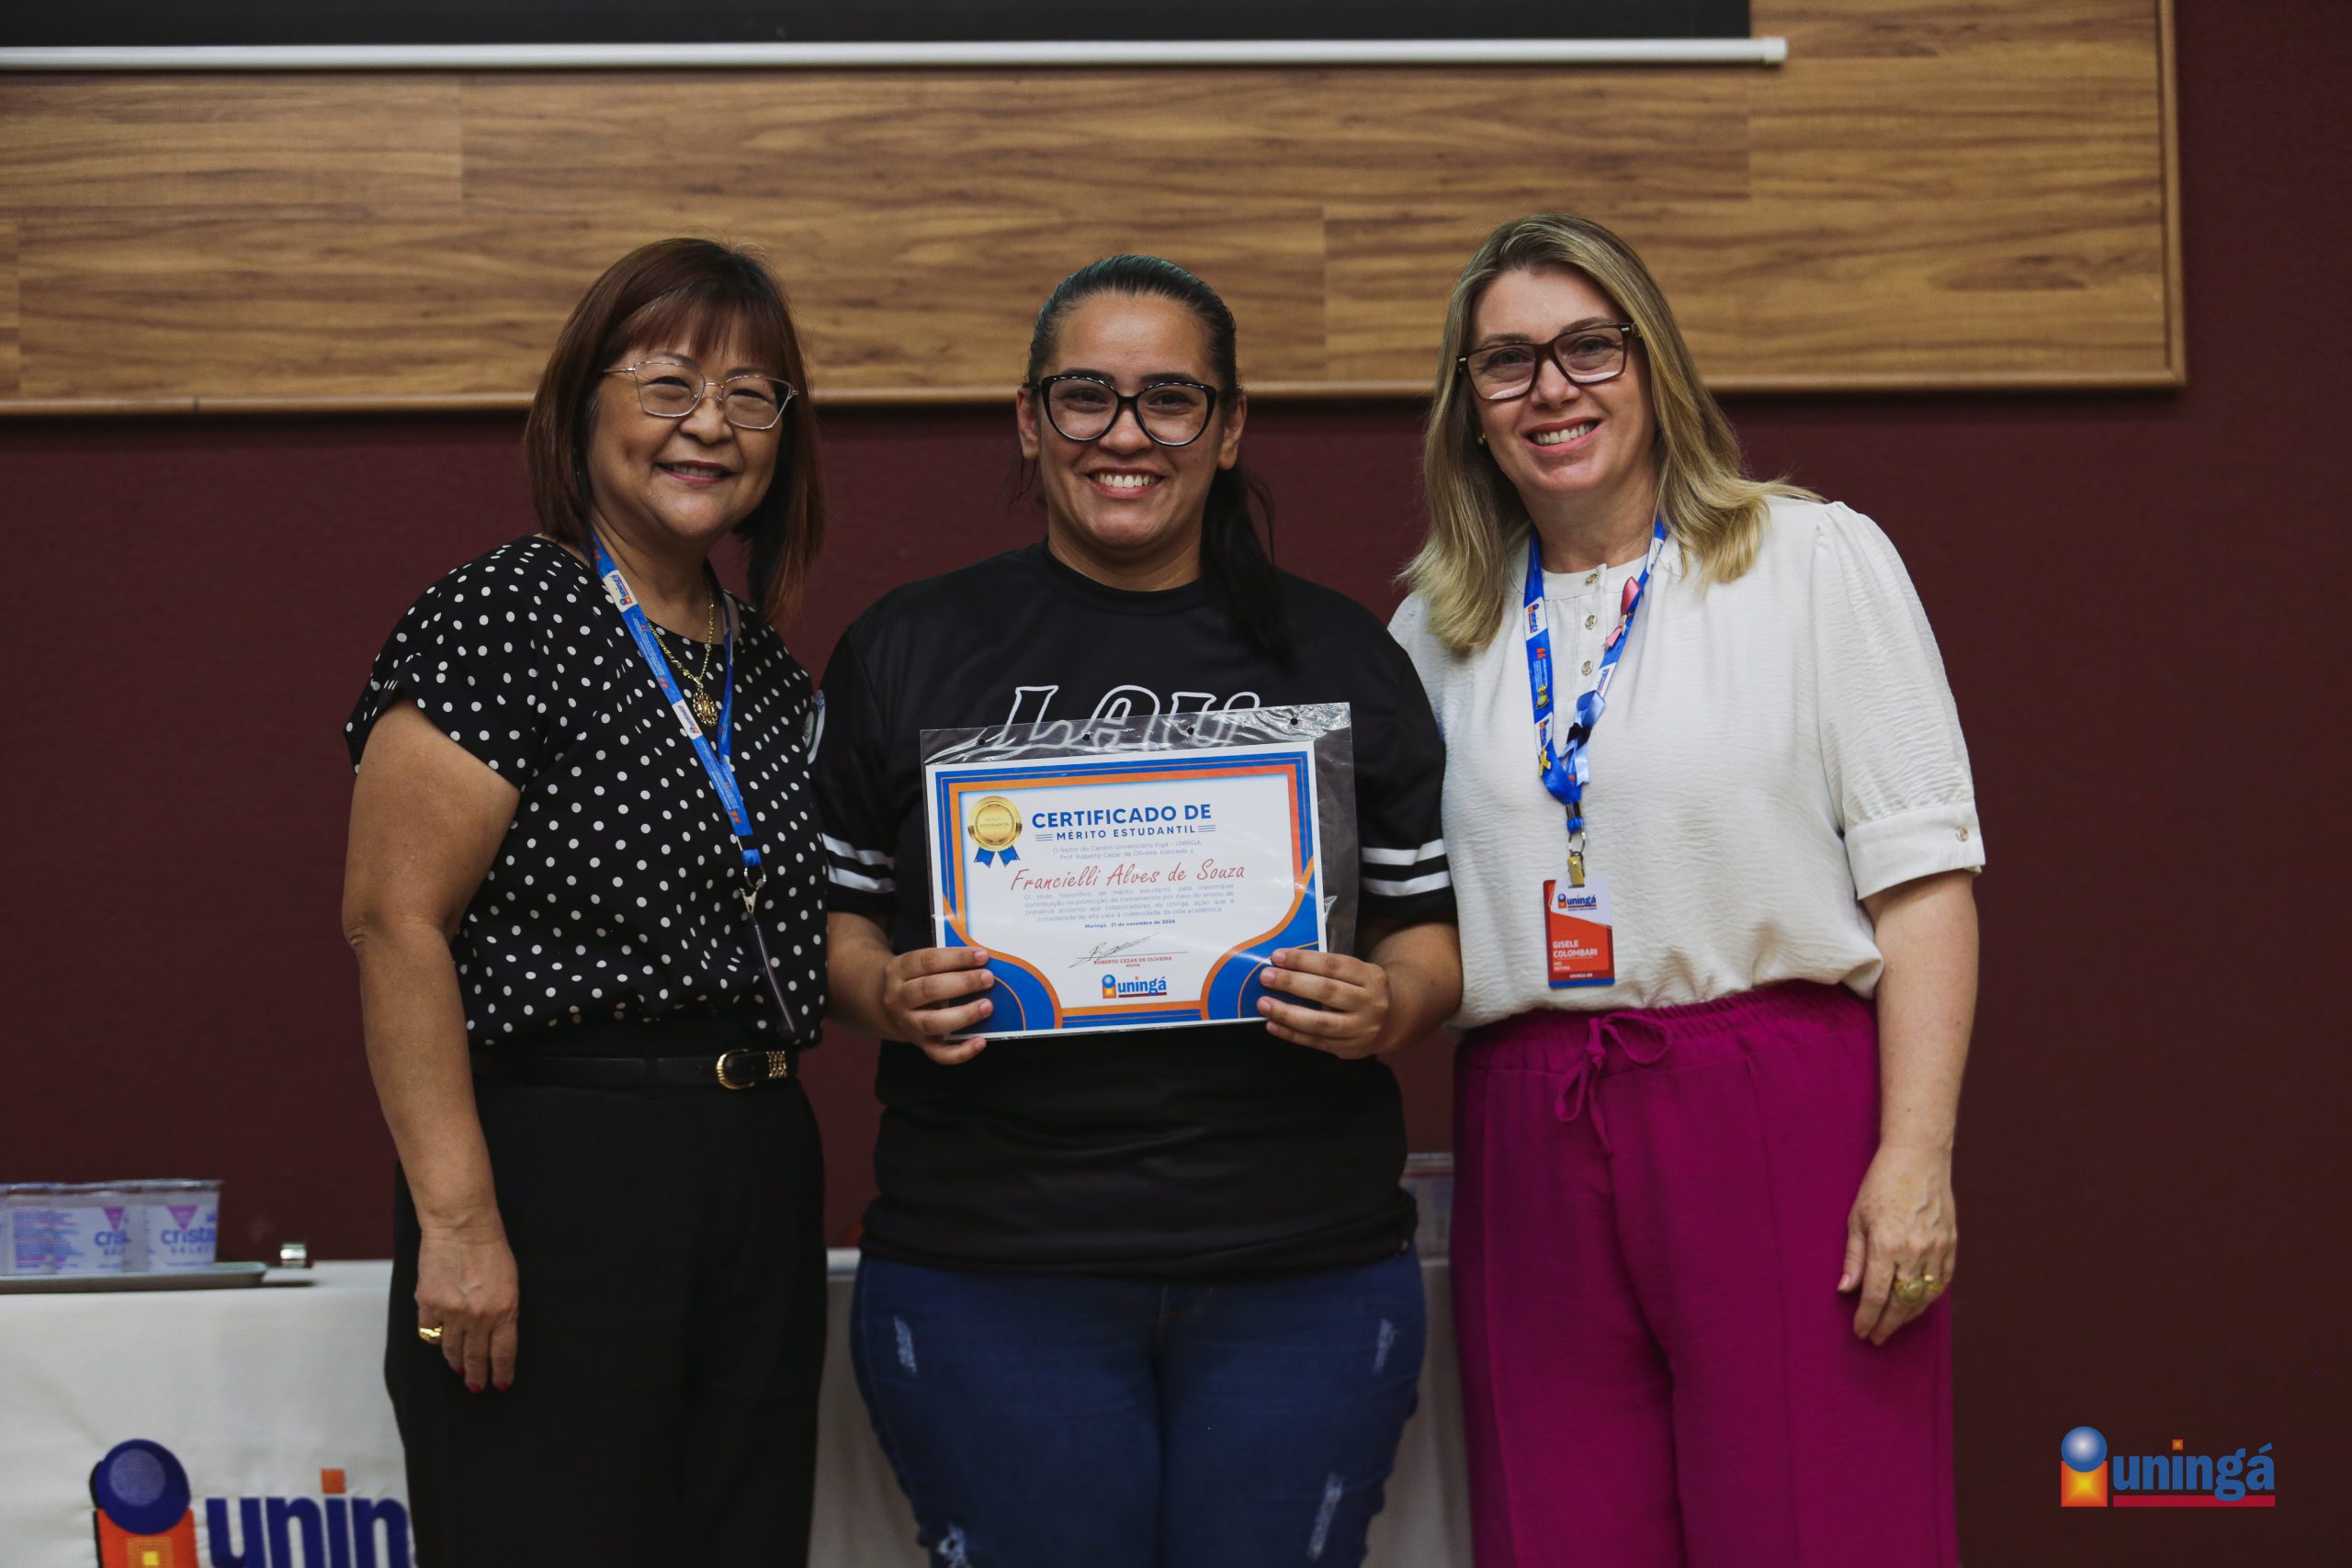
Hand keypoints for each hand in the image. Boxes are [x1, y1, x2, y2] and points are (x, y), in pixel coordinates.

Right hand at [414, 1222, 519, 1391]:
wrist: (462, 1227)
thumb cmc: (491, 1250)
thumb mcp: (510, 1284)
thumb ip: (503, 1312)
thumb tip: (494, 1338)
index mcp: (505, 1311)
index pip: (504, 1354)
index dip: (501, 1373)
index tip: (500, 1385)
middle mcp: (479, 1317)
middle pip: (477, 1358)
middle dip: (477, 1376)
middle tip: (476, 1387)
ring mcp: (452, 1313)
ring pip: (451, 1350)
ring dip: (456, 1362)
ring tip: (459, 1369)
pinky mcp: (428, 1305)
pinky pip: (429, 1334)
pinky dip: (434, 1338)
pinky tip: (439, 1341)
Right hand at [878, 945, 996, 1064]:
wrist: (889, 1009)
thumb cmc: (916, 979)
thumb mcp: (919, 965)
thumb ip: (944, 961)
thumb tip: (982, 960)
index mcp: (899, 971)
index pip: (927, 961)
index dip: (956, 957)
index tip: (982, 955)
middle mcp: (899, 998)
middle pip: (929, 989)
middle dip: (963, 983)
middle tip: (988, 978)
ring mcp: (908, 1024)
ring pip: (933, 1023)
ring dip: (964, 1014)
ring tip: (987, 1006)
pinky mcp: (921, 1044)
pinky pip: (939, 1054)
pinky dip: (961, 1051)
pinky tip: (981, 1041)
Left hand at [1257, 948, 1393, 1058]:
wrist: (1393, 1021)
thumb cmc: (1362, 989)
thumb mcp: (1357, 973)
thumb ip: (1327, 970)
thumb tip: (1283, 965)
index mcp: (1371, 977)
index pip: (1334, 965)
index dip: (1304, 960)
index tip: (1277, 956)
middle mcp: (1370, 1003)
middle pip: (1327, 992)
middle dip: (1292, 983)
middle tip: (1266, 977)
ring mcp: (1361, 1029)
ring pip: (1320, 1023)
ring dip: (1287, 1013)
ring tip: (1263, 1004)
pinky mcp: (1350, 1049)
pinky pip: (1315, 1042)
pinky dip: (1291, 1034)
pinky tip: (1272, 1025)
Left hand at [1837, 1144, 1956, 1344]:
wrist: (1918, 1159)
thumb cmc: (1881, 1185)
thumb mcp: (1857, 1218)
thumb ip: (1854, 1257)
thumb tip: (1845, 1289)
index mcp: (1886, 1245)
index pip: (1875, 1295)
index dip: (1867, 1318)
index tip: (1861, 1332)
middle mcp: (1914, 1252)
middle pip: (1900, 1302)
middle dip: (1887, 1324)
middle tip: (1876, 1338)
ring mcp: (1936, 1250)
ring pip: (1923, 1297)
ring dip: (1907, 1316)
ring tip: (1893, 1325)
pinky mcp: (1951, 1246)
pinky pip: (1942, 1283)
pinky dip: (1929, 1299)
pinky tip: (1917, 1306)